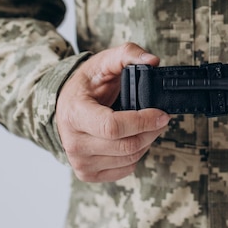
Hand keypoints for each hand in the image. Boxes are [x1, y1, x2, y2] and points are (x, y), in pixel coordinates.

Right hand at [56, 43, 170, 182]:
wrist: (65, 106)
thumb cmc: (86, 85)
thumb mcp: (103, 61)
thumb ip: (128, 54)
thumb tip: (152, 60)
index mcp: (75, 114)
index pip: (112, 127)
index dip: (143, 122)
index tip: (162, 114)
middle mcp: (74, 143)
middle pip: (126, 146)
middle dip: (151, 131)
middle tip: (162, 118)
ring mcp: (80, 162)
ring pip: (129, 159)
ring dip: (147, 142)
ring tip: (148, 125)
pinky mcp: (87, 174)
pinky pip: (125, 169)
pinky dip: (137, 154)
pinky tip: (134, 138)